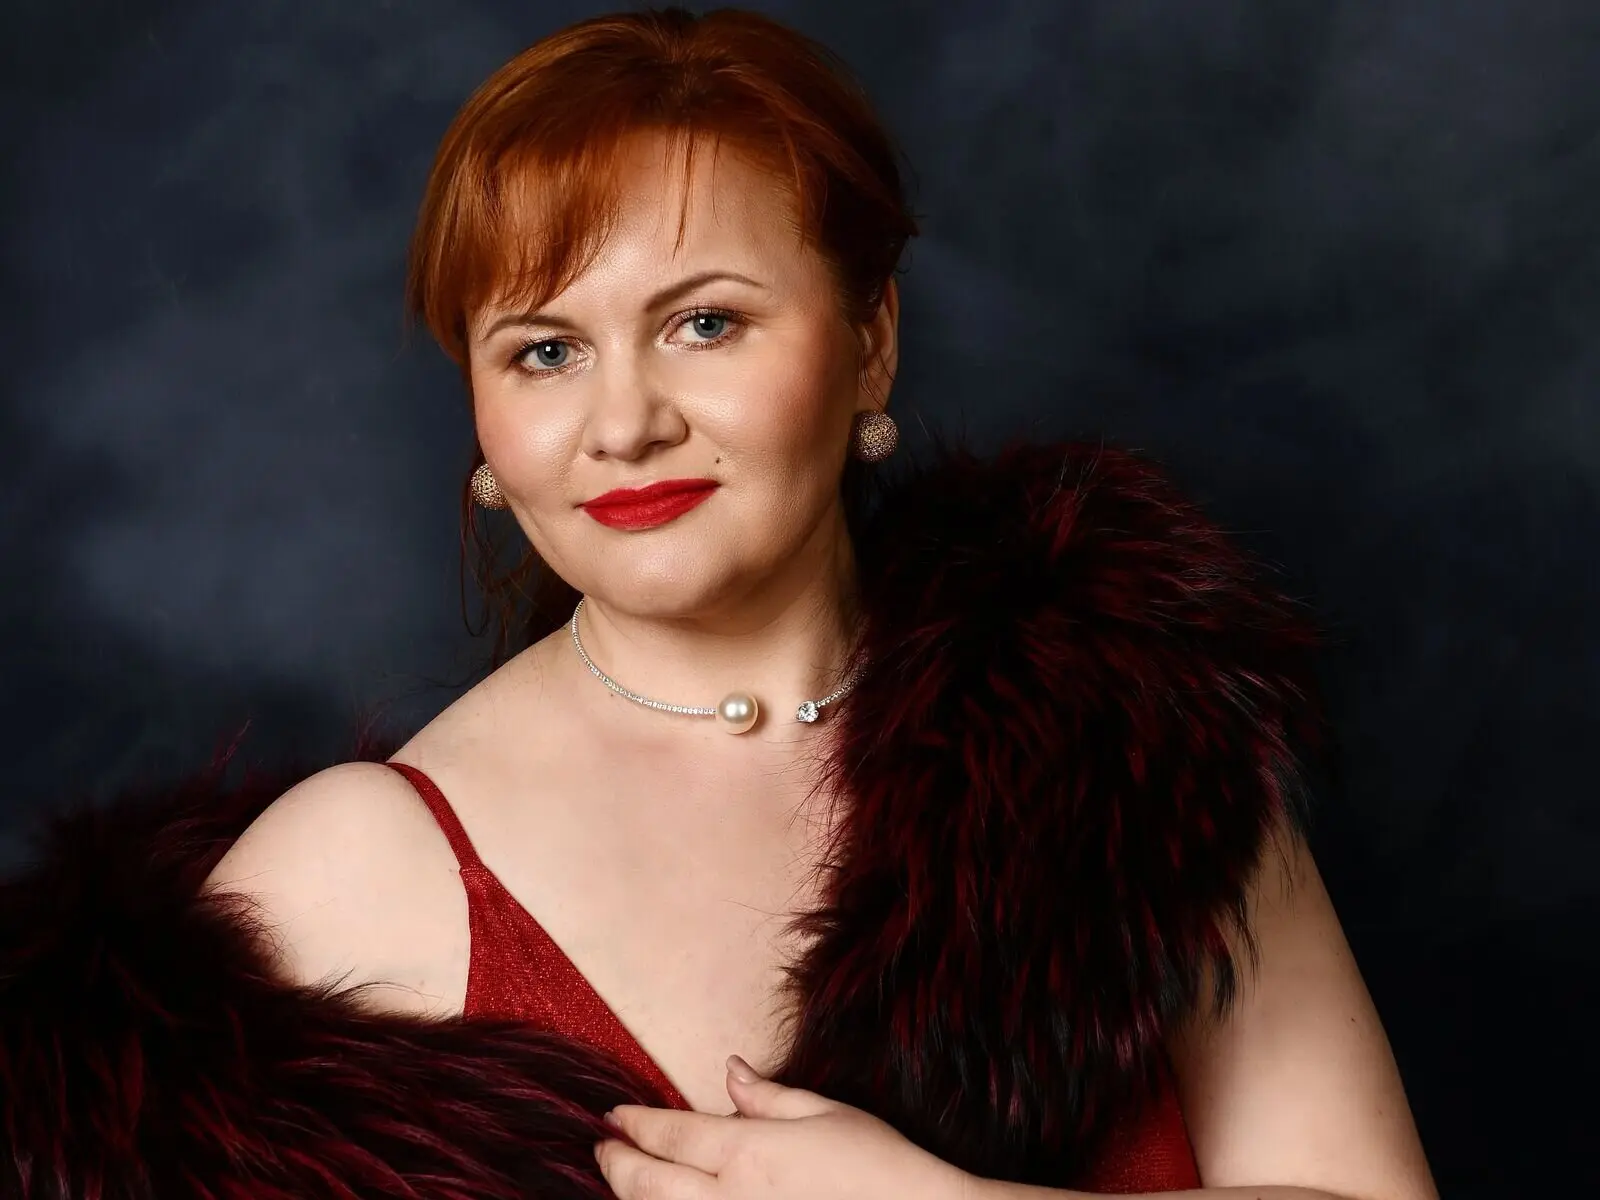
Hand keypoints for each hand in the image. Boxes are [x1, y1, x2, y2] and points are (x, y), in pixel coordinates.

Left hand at [595, 1054, 967, 1199]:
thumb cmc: (879, 1168)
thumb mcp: (827, 1114)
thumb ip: (768, 1097)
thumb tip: (730, 1069)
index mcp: (750, 1152)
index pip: (671, 1136)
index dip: (636, 1126)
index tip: (614, 1117)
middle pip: (650, 1185)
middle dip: (618, 1165)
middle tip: (602, 1150)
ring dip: (636, 1198)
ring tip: (624, 1182)